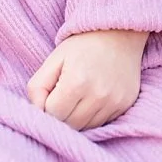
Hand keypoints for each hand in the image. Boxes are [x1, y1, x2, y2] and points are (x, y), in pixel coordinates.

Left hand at [27, 29, 147, 130]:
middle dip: (61, 116)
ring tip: (78, 97)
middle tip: (62, 98)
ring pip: (86, 128)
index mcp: (76, 82)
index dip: (46, 107)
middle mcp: (98, 95)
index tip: (50, 95)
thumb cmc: (81, 45)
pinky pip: (102, 123)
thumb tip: (37, 112)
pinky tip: (92, 98)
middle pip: (69, 125)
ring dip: (76, 118)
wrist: (118, 33)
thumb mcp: (53, 60)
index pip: (52, 114)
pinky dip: (93, 116)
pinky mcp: (124, 105)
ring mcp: (114, 102)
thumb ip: (37, 87)